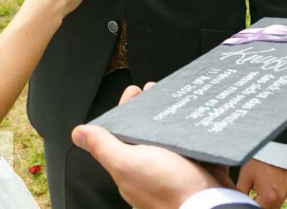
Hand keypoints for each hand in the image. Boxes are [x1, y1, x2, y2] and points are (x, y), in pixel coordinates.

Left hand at [72, 85, 233, 208]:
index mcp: (130, 166)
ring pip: (169, 136)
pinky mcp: (197, 167)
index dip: (126, 110)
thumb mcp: (127, 163)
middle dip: (149, 108)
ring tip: (174, 96)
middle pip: (145, 132)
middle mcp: (151, 168)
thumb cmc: (168, 187)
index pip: (122, 132)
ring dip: (171, 115)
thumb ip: (103, 147)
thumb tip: (78, 133)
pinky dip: (192, 130)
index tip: (135, 91)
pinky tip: (194, 115)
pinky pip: (192, 144)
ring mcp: (175, 168)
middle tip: (156, 89)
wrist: (209, 205)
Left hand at [237, 159, 286, 208]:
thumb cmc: (258, 161)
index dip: (250, 205)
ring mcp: (286, 192)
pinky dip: (273, 195)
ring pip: (275, 205)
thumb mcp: (245, 177)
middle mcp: (280, 197)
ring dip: (266, 201)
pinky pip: (281, 197)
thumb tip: (236, 199)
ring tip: (258, 189)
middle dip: (259, 204)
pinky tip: (266, 185)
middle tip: (252, 194)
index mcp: (269, 197)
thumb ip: (240, 192)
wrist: (274, 146)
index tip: (246, 198)